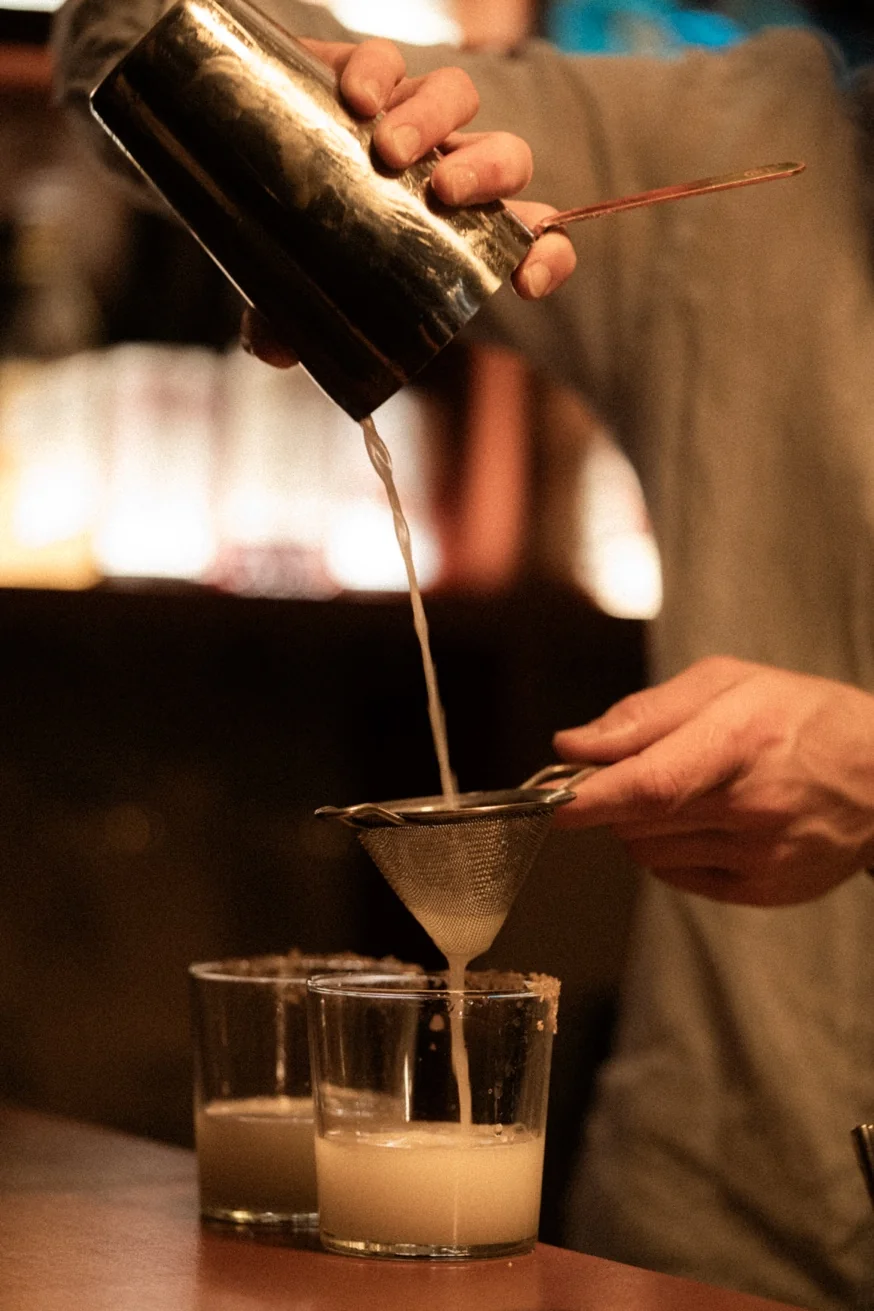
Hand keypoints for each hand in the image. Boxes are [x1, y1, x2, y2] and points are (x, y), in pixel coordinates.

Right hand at [241, 36, 574, 365]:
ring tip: (388, 148)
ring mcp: (409, 115)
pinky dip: (378, 72)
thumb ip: (289, 323)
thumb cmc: (289, 237)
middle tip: (441, 193)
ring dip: (434, 120)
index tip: (527, 284)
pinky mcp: (367, 72)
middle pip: (506, 158)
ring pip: (457, 96)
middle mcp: (445, 167)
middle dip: (487, 174)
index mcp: (455, 228)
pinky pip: (389, 60)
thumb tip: (271, 350)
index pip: (530, 238)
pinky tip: (355, 99)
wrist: (237, 156)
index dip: (546, 258)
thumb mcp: (291, 289)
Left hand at [552, 656, 873, 905]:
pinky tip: (709, 821)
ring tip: (689, 791)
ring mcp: (760, 855)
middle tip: (640, 770)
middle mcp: (751, 806)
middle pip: (638, 821)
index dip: (591, 797)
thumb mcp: (727, 683)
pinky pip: (677, 877)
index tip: (550, 801)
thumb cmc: (801, 716)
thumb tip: (574, 745)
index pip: (651, 783)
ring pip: (648, 853)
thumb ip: (644, 714)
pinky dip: (672, 851)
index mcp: (741, 741)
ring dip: (643, 825)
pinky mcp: (763, 890)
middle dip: (615, 798)